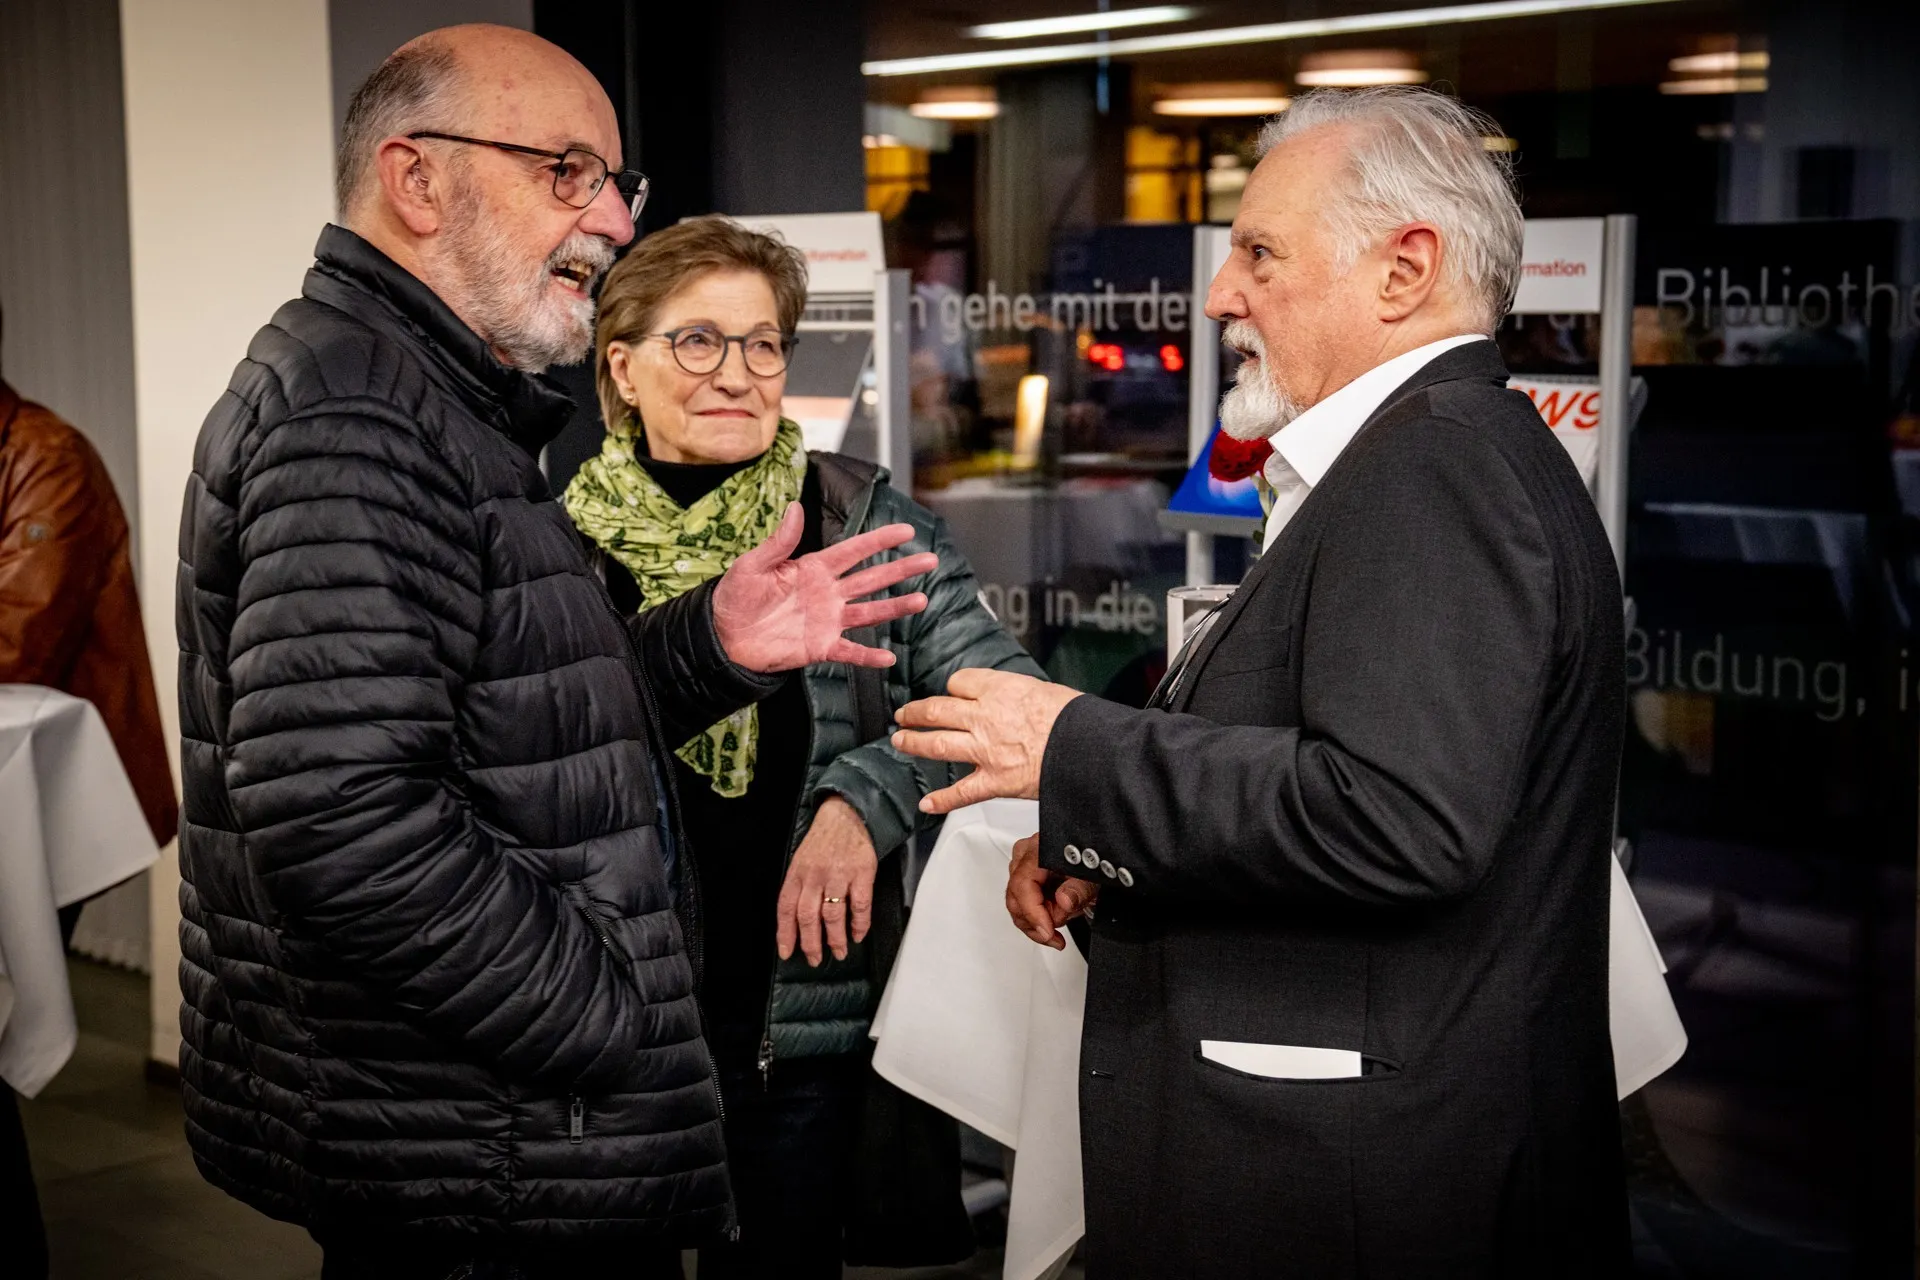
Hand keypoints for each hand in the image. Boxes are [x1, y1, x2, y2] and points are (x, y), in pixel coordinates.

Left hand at [714, 503, 938, 671]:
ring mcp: (827, 621)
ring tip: (921, 601)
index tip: (906, 532)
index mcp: (813, 568)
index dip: (880, 540)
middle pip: (872, 578)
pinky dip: (868, 657)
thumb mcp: (752, 565)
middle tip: (930, 560)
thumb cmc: (734, 598)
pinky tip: (888, 658)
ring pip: (869, 612)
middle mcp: (827, 593)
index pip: (854, 550)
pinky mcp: (820, 647)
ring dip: (895, 607)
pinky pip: (849, 651)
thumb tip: (795, 507)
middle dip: (901, 569)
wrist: (723, 638)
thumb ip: (779, 541)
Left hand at [776, 796, 877, 965]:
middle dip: (811, 943)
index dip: (785, 933)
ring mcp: (839, 875)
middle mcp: (815, 876)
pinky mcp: (861, 874)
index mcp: (797, 873)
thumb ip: (799, 886)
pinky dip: (859, 924)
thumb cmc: (824, 840)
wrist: (849, 815)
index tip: (787, 953)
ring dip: (836, 939)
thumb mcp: (802, 859)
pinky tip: (858, 935)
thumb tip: (797, 920)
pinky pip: (859, 905)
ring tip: (839, 952)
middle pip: (808, 917)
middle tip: (815, 960)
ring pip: (833, 915)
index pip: (786, 908)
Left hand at [891, 669, 1082, 813]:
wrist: (1088, 749)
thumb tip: (1015, 700)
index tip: (952, 693)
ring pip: (936, 745)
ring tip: (900, 740)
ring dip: (913, 743)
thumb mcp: (1046, 690)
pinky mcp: (994, 781)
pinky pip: (960, 793)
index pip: (960, 682)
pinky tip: (927, 804)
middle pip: (936, 710)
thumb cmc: (1075, 719)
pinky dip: (941, 801)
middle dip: (915, 712)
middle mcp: (984, 718)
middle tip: (904, 714)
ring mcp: (985, 751)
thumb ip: (1021, 695)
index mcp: (999, 690)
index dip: (954, 688)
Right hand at [1006, 833, 1097, 949]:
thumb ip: (1080, 889)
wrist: (1093, 858)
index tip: (1047, 932)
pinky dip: (1037, 917)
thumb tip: (1064, 901)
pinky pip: (1021, 904)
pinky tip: (1054, 919)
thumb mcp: (1094, 877)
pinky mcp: (1023, 877)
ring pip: (1016, 905)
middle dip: (1038, 922)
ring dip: (1039, 921)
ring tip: (1063, 919)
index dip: (1033, 913)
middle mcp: (1025, 855)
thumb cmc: (1091, 863)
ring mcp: (1021, 866)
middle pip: (1016, 898)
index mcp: (1038, 849)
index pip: (1022, 884)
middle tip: (1058, 933)